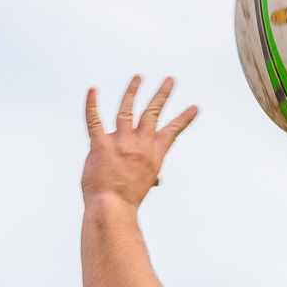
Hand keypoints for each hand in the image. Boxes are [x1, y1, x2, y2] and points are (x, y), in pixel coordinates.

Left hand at [82, 75, 197, 208]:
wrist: (112, 209)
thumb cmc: (126, 200)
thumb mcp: (144, 186)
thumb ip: (150, 176)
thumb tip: (157, 181)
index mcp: (153, 156)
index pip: (171, 132)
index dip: (183, 119)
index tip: (194, 108)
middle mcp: (139, 146)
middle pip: (153, 114)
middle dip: (162, 95)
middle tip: (170, 80)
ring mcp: (120, 144)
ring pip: (127, 110)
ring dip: (133, 91)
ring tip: (138, 78)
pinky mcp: (100, 145)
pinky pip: (94, 120)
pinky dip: (92, 104)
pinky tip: (92, 91)